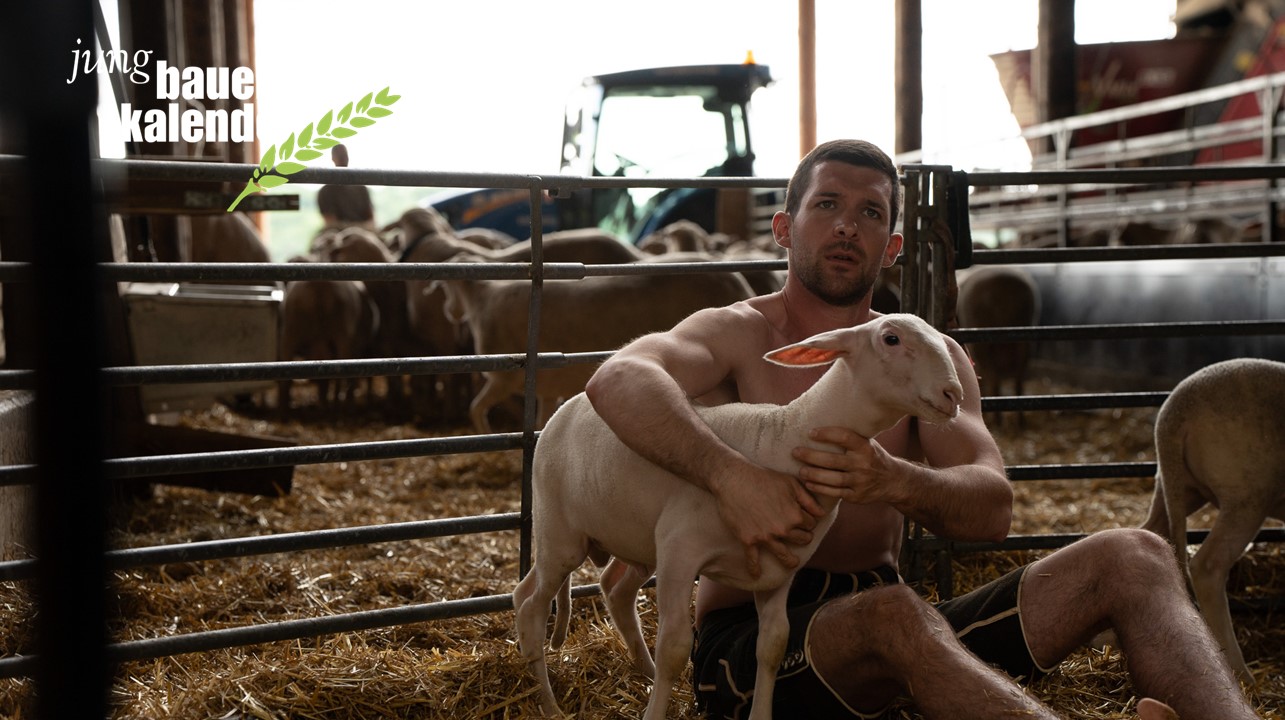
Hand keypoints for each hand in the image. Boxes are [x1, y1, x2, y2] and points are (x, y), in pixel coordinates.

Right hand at [710, 460, 825, 578]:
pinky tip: (756, 576)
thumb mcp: (790, 483)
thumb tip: (821, 513)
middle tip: (800, 535)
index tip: (804, 518)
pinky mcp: (748, 540)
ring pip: (783, 555)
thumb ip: (809, 500)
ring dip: (790, 561)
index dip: (809, 520)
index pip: (811, 524)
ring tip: (793, 563)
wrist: (733, 479)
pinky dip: (754, 569)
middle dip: (803, 537)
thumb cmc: (762, 478)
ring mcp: (765, 537)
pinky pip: (752, 559)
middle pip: (801, 539)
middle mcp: (782, 529)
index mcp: (795, 515)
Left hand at [793, 426, 896, 503]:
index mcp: (865, 447)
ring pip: (832, 478)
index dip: (827, 434)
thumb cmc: (872, 457)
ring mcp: (860, 481)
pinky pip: (835, 492)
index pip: (845, 437)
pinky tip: (808, 484)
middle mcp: (863, 464)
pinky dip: (820, 488)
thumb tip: (822, 421)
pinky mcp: (857, 496)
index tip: (810, 433)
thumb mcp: (867, 443)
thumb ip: (850, 438)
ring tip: (800, 470)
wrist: (893, 481)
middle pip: (833, 460)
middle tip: (795, 452)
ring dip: (813, 475)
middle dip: (811, 456)